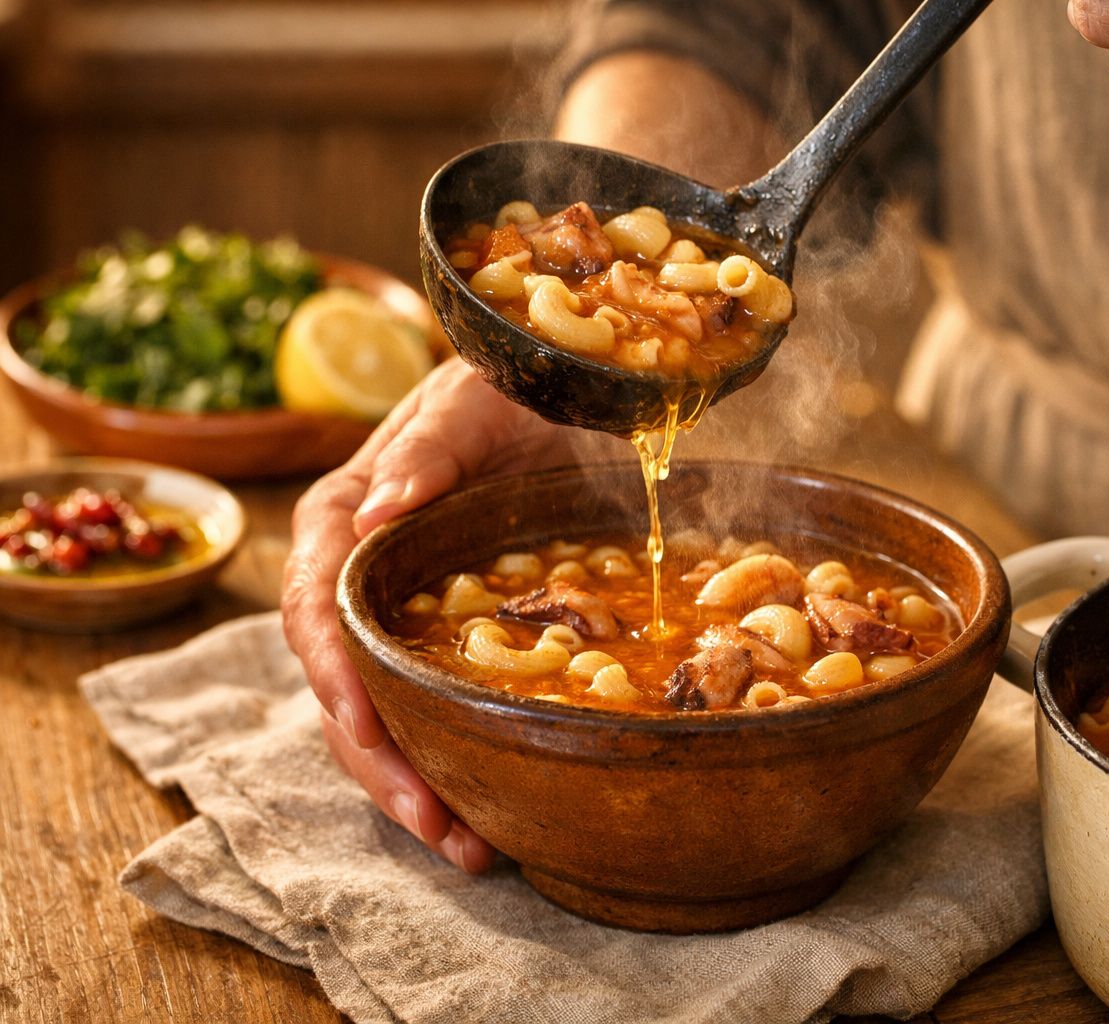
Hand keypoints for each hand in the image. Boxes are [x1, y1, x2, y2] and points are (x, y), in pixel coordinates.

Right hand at [281, 359, 573, 871]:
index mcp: (342, 522)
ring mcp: (396, 625)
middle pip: (342, 689)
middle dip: (381, 762)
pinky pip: (429, 718)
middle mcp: (355, 586)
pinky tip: (491, 820)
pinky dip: (452, 771)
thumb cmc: (503, 393)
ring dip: (416, 789)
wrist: (554, 400)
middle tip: (437, 823)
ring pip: (381, 722)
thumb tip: (379, 508)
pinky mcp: (440, 650)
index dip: (335, 673)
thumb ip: (427, 450)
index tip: (368, 723)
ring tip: (471, 848)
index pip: (316, 608)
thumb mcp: (472, 406)